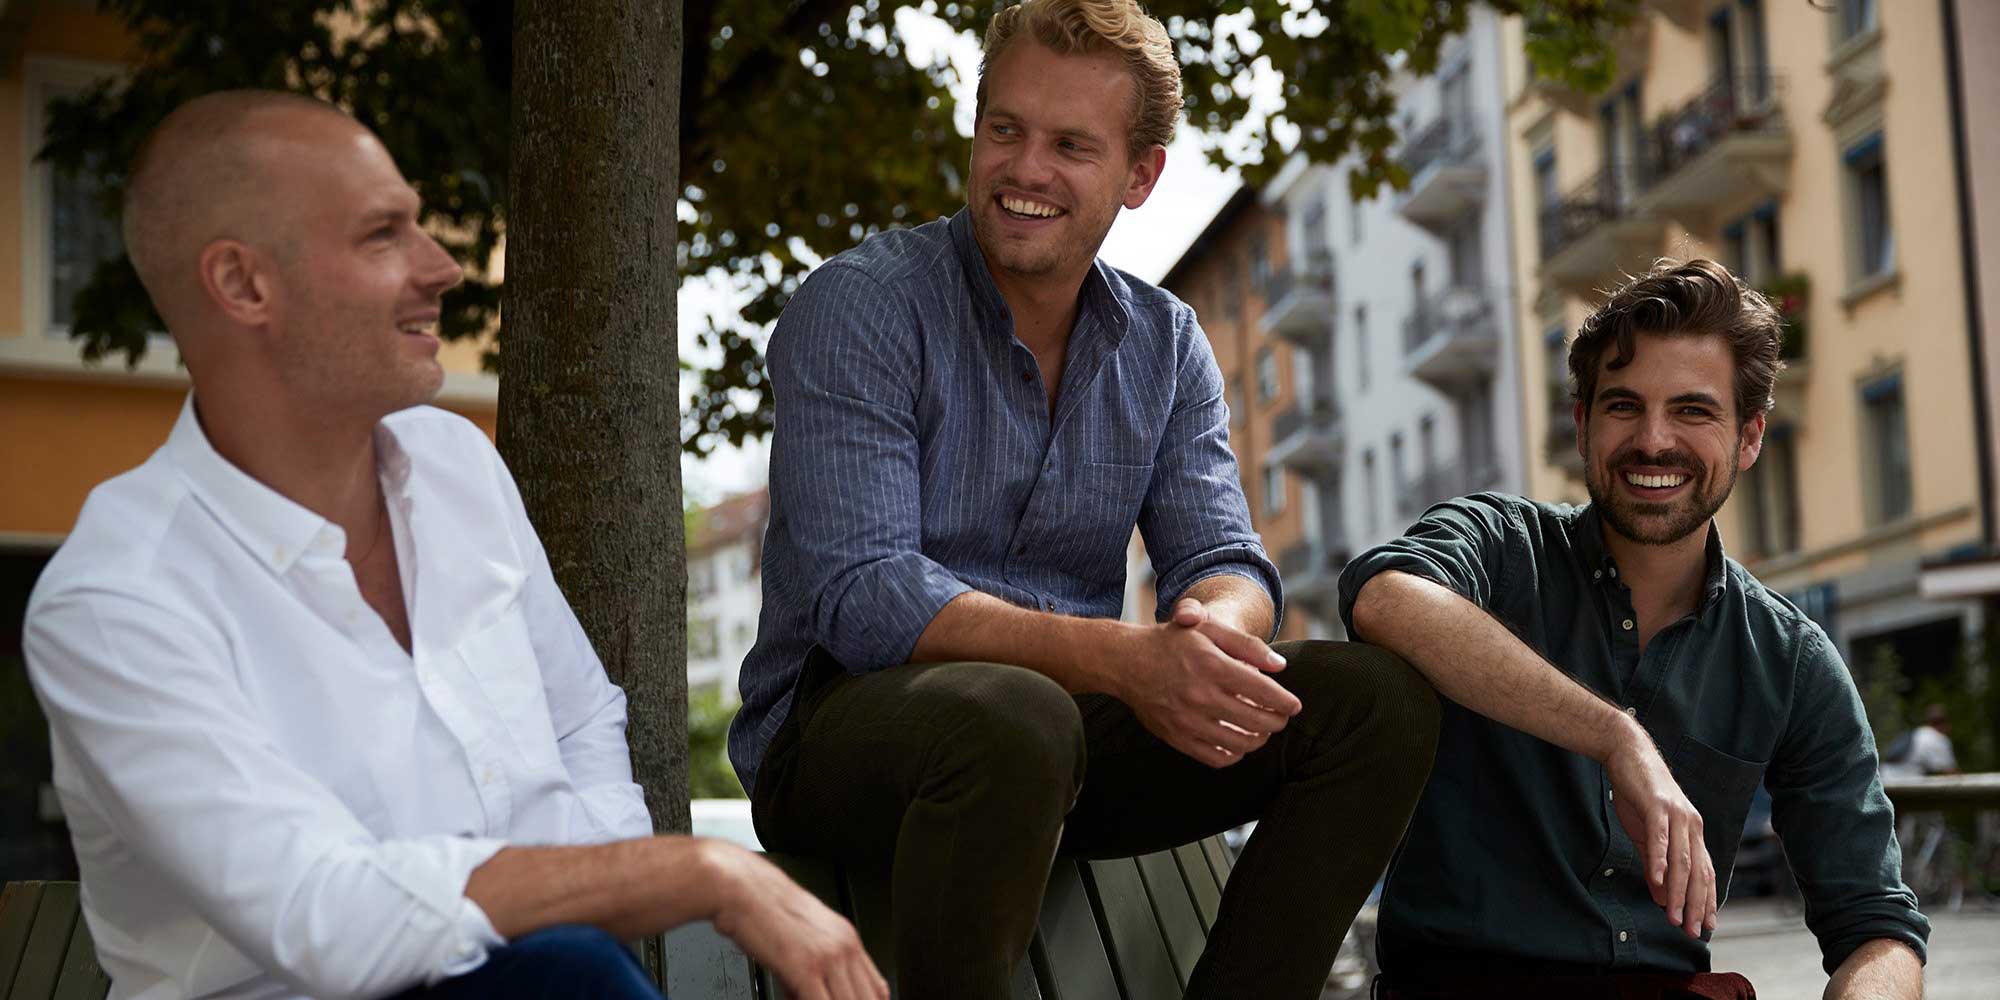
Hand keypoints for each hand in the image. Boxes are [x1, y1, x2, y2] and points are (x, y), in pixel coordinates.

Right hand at [702, 841, 887, 999]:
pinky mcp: (806, 969)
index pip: (877, 987)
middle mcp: (843, 947)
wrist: (741, 889)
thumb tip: (813, 994)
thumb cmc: (762, 907)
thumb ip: (814, 966)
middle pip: (869, 999)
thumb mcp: (802, 935)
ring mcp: (828, 958)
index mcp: (847, 938)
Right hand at [1121, 598, 1300, 767]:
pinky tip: (1237, 743)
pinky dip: (1234, 755)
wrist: (1126, 662)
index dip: (1285, 702)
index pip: (1263, 692)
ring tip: (1262, 731)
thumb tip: (1281, 667)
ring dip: (1258, 740)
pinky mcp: (1176, 736)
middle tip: (1281, 718)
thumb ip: (1248, 645)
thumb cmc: (1172, 642)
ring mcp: (1187, 719)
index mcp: (1211, 665)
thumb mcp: (1209, 630)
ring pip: (1239, 743)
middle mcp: (1200, 695)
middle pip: (1256, 721)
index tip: (1294, 706)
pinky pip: (1215, 758)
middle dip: (1276, 722)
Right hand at [1604, 736, 1715, 937]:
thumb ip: (1656, 865)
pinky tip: (1659, 881)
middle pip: (1698, 872)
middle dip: (1696, 904)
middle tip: (1692, 930)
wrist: (1629, 754)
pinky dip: (1661, 860)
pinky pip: (1661, 837)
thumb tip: (1662, 896)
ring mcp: (1676, 815)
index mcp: (1692, 832)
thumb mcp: (1647, 834)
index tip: (1706, 926)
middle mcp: (1691, 825)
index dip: (1707, 901)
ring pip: (1682, 860)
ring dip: (1680, 891)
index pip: (1705, 873)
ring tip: (1674, 915)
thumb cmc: (1639, 794)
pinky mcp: (1657, 806)